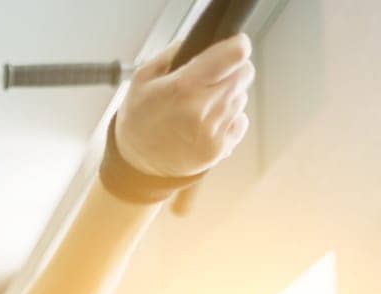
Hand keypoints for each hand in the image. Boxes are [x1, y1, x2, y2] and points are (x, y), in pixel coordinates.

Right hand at [115, 35, 253, 178]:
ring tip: (201, 107)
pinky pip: (242, 120)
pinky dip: (230, 119)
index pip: (235, 55)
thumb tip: (196, 42)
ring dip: (228, 96)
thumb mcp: (143, 78)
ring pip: (242, 97)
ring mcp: (213, 131)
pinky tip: (207, 124)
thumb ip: (172, 54)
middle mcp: (202, 109)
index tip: (233, 49)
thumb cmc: (139, 119)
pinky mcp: (220, 148)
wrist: (136, 164)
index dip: (237, 47)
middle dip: (232, 71)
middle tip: (211, 80)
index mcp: (184, 87)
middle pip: (244, 73)